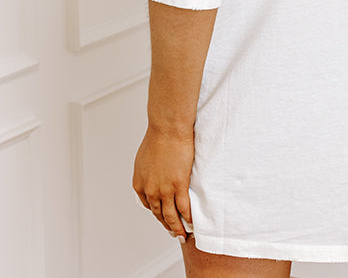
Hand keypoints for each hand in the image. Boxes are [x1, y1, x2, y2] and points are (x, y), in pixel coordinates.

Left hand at [132, 125, 194, 242]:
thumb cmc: (158, 137)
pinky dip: (188, 218)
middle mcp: (150, 191)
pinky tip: (192, 223)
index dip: (157, 213)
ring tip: (183, 235)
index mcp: (139, 184)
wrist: (168, 129)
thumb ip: (148, 172)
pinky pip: (184, 208)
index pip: (147, 206)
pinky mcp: (179, 186)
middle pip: (159, 213)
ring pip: (171, 216)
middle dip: (167, 225)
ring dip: (177, 228)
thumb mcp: (144, 159)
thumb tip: (153, 177)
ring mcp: (164, 190)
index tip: (164, 217)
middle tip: (173, 233)